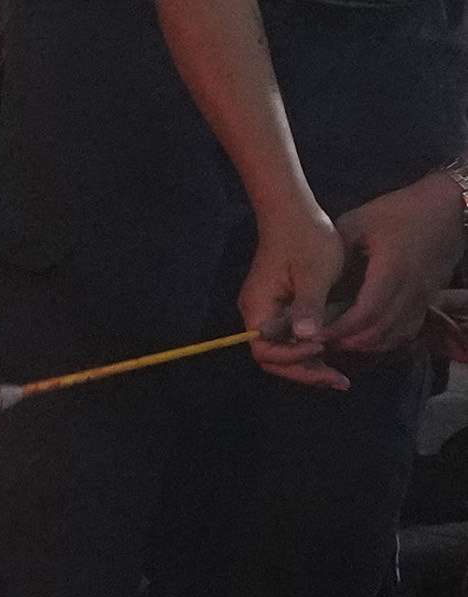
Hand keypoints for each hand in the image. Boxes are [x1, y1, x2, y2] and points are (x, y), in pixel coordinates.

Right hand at [245, 195, 352, 386]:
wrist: (294, 214)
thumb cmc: (306, 239)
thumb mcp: (315, 273)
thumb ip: (309, 307)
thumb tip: (308, 338)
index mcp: (258, 308)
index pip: (266, 350)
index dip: (294, 358)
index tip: (324, 350)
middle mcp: (256, 315)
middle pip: (272, 358)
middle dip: (304, 372)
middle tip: (339, 382)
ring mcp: (266, 312)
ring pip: (281, 351)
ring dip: (308, 366)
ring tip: (339, 377)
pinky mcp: (278, 308)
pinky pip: (288, 338)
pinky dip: (308, 350)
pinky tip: (331, 354)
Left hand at [325, 171, 466, 359]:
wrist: (447, 206)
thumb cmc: (401, 210)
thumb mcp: (359, 221)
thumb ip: (337, 250)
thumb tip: (313, 277)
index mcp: (391, 271)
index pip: (363, 315)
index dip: (338, 330)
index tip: (314, 333)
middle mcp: (411, 290)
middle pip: (379, 332)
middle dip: (348, 342)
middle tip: (321, 341)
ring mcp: (424, 296)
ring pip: (396, 335)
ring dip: (367, 344)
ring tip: (340, 341)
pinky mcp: (429, 297)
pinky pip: (410, 329)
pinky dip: (387, 339)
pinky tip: (367, 337)